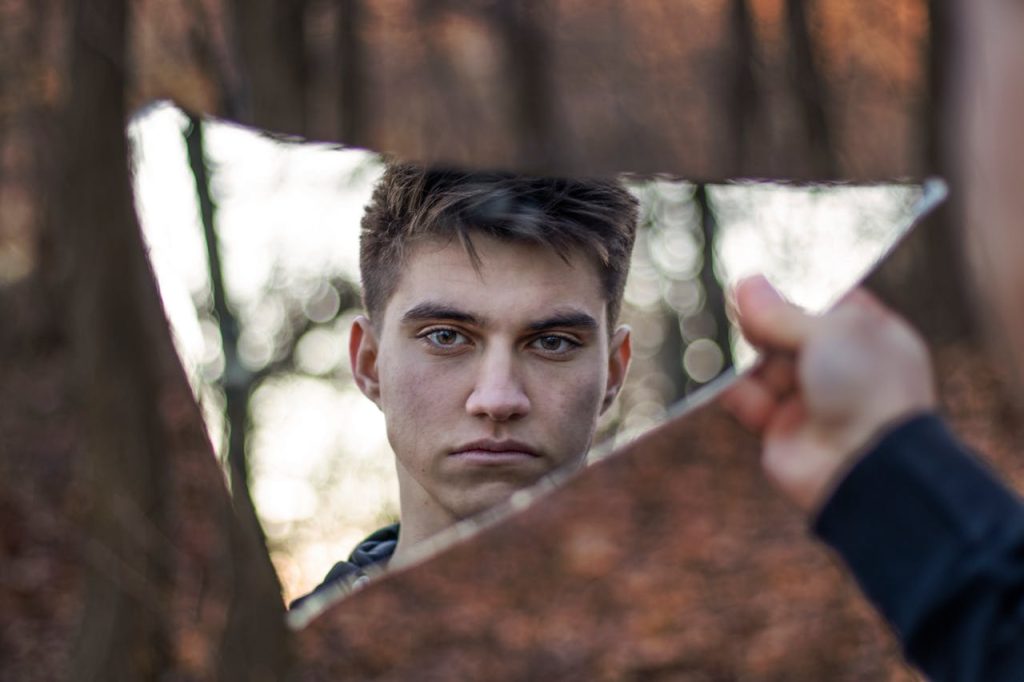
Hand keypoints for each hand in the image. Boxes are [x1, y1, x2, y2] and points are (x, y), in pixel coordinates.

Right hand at [721, 275, 937, 514]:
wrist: (865, 466)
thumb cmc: (869, 391)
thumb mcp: (829, 331)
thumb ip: (781, 312)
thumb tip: (747, 283)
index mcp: (870, 337)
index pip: (828, 303)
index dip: (796, 291)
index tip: (762, 278)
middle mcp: (842, 367)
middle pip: (788, 333)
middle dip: (764, 323)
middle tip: (739, 306)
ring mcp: (812, 399)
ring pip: (764, 366)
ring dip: (747, 358)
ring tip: (732, 345)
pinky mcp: (782, 428)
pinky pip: (750, 400)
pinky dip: (738, 392)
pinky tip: (729, 382)